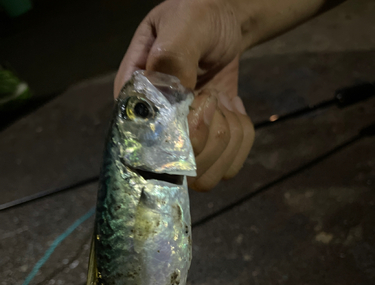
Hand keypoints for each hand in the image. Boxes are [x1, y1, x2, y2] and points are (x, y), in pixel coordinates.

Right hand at [114, 0, 254, 190]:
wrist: (224, 23)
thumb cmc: (198, 15)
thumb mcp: (185, 23)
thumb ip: (173, 56)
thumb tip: (168, 98)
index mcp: (137, 107)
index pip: (152, 149)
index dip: (185, 131)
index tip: (200, 94)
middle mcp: (155, 135)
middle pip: (184, 169)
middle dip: (212, 130)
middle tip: (212, 94)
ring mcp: (183, 147)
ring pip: (208, 175)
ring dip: (228, 133)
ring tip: (221, 101)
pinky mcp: (207, 150)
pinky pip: (230, 167)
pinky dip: (241, 136)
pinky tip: (231, 110)